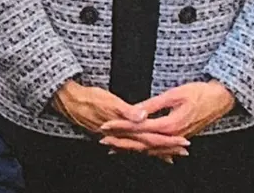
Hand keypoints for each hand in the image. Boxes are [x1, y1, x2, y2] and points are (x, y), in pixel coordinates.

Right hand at [53, 81, 190, 161]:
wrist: (69, 101)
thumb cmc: (88, 98)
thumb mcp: (108, 100)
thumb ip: (126, 110)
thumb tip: (142, 116)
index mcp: (123, 128)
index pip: (150, 137)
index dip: (168, 140)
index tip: (184, 142)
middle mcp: (121, 137)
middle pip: (148, 146)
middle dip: (166, 149)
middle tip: (184, 152)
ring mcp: (116, 138)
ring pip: (141, 148)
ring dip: (156, 152)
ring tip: (172, 156)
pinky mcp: (112, 136)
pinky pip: (131, 146)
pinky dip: (142, 150)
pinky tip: (146, 151)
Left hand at [100, 81, 234, 156]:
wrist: (221, 99)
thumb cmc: (200, 93)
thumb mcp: (174, 94)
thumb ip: (152, 105)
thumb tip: (135, 112)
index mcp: (170, 125)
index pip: (139, 128)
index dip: (120, 126)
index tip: (105, 125)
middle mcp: (173, 136)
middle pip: (142, 143)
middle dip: (121, 142)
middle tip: (103, 141)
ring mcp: (177, 138)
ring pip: (150, 148)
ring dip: (131, 149)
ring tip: (113, 148)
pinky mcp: (179, 137)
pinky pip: (160, 148)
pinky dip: (146, 150)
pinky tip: (137, 151)